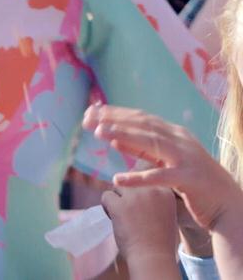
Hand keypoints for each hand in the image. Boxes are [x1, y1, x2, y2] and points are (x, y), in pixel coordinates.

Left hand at [85, 104, 242, 233]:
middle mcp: (180, 140)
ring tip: (99, 133)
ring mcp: (186, 158)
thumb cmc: (193, 181)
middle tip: (88, 117)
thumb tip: (114, 138)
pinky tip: (118, 179)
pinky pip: (160, 177)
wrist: (227, 203)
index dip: (116, 113)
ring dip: (123, 135)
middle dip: (114, 119)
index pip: (140, 118)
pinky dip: (138, 177)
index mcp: (174, 134)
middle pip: (142, 124)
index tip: (92, 111)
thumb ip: (143, 150)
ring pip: (151, 142)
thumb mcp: (166, 161)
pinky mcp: (189, 179)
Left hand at [102, 187, 180, 275]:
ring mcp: (136, 197)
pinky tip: (115, 219)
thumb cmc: (158, 238)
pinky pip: (106, 196)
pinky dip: (106, 207)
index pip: (145, 177)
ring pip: (117, 185)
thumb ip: (153, 196)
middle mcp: (152, 190)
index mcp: (166, 191)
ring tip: (124, 216)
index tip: (144, 209)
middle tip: (131, 212)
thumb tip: (133, 181)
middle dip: (127, 192)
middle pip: (130, 179)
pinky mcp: (120, 205)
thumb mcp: (164, 212)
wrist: (152, 257)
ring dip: (117, 199)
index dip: (140, 191)